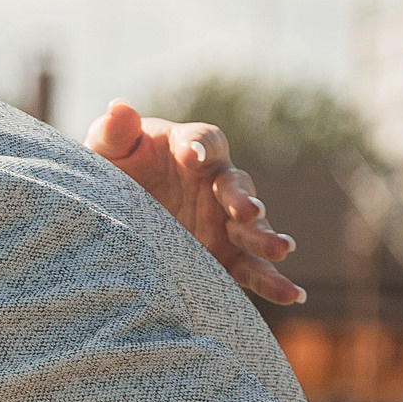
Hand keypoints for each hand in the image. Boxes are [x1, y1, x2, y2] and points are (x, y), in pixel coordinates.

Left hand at [84, 100, 302, 304]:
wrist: (116, 210)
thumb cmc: (117, 170)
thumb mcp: (108, 151)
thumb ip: (114, 133)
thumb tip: (119, 108)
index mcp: (192, 148)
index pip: (204, 141)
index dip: (200, 146)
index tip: (192, 155)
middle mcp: (216, 182)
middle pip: (236, 185)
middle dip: (242, 197)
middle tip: (247, 210)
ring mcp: (224, 220)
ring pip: (252, 227)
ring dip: (266, 238)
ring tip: (281, 249)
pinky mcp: (224, 254)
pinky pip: (251, 268)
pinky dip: (272, 281)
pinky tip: (294, 294)